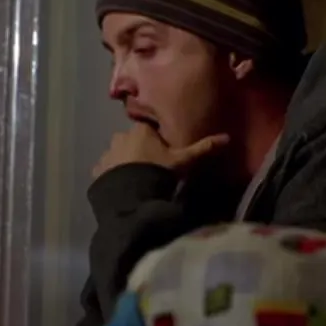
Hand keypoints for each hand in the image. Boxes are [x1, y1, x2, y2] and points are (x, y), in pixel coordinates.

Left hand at [91, 123, 229, 179]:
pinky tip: (121, 187)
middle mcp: (121, 136)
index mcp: (141, 130)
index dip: (156, 141)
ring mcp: (107, 153)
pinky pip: (105, 170)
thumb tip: (228, 137)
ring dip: (124, 162)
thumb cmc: (158, 172)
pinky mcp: (97, 170)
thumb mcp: (183, 161)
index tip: (162, 154)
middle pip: (132, 140)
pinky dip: (111, 175)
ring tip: (136, 180)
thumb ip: (203, 148)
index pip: (149, 129)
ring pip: (118, 154)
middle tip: (150, 168)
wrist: (131, 196)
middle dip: (139, 150)